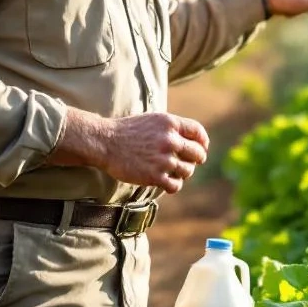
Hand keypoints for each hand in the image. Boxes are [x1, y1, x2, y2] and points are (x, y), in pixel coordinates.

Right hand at [47, 108, 209, 193]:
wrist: (105, 142)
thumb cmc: (127, 131)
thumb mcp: (152, 121)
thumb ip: (171, 128)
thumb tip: (190, 140)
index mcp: (170, 123)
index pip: (198, 133)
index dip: (202, 142)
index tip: (201, 148)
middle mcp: (170, 140)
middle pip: (197, 153)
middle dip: (196, 159)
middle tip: (189, 163)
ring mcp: (164, 159)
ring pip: (187, 170)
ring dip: (183, 173)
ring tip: (173, 173)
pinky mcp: (155, 176)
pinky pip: (175, 185)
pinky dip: (173, 185)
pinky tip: (166, 183)